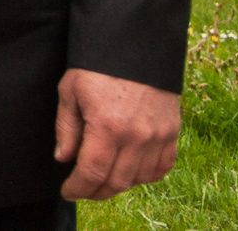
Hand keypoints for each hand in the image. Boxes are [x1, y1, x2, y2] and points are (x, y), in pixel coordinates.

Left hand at [55, 68, 180, 199]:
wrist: (136, 45)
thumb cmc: (97, 66)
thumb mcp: (70, 91)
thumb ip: (67, 128)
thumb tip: (64, 159)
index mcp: (107, 126)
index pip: (92, 173)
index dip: (78, 188)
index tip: (68, 192)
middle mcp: (137, 136)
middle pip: (116, 181)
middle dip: (96, 191)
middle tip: (82, 189)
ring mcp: (159, 136)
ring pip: (139, 178)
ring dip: (119, 184)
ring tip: (103, 178)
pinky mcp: (173, 132)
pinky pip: (162, 167)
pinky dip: (146, 175)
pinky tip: (130, 171)